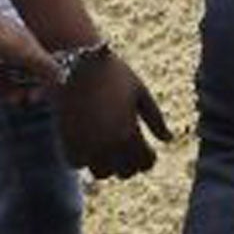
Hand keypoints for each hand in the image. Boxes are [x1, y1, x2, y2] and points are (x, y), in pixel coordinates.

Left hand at [0, 4, 61, 103]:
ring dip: (10, 90)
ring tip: (9, 98)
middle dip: (26, 89)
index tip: (37, 95)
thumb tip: (63, 77)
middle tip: (25, 99)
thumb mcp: (29, 54)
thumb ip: (46, 66)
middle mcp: (14, 51)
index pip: (40, 68)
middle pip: (24, 75)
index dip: (41, 83)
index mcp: (29, 46)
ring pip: (7, 79)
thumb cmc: (4, 36)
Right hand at [56, 49, 170, 178]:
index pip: (145, 163)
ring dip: (107, 164)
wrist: (75, 61)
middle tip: (128, 148)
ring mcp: (85, 146)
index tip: (147, 149)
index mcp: (129, 134)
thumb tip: (168, 140)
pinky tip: (89, 144)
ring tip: (108, 147)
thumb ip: (155, 119)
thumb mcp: (140, 92)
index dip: (148, 157)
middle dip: (129, 162)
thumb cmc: (113, 73)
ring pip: (101, 173)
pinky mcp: (66, 141)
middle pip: (125, 172)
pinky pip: (77, 163)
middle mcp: (107, 146)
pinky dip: (84, 158)